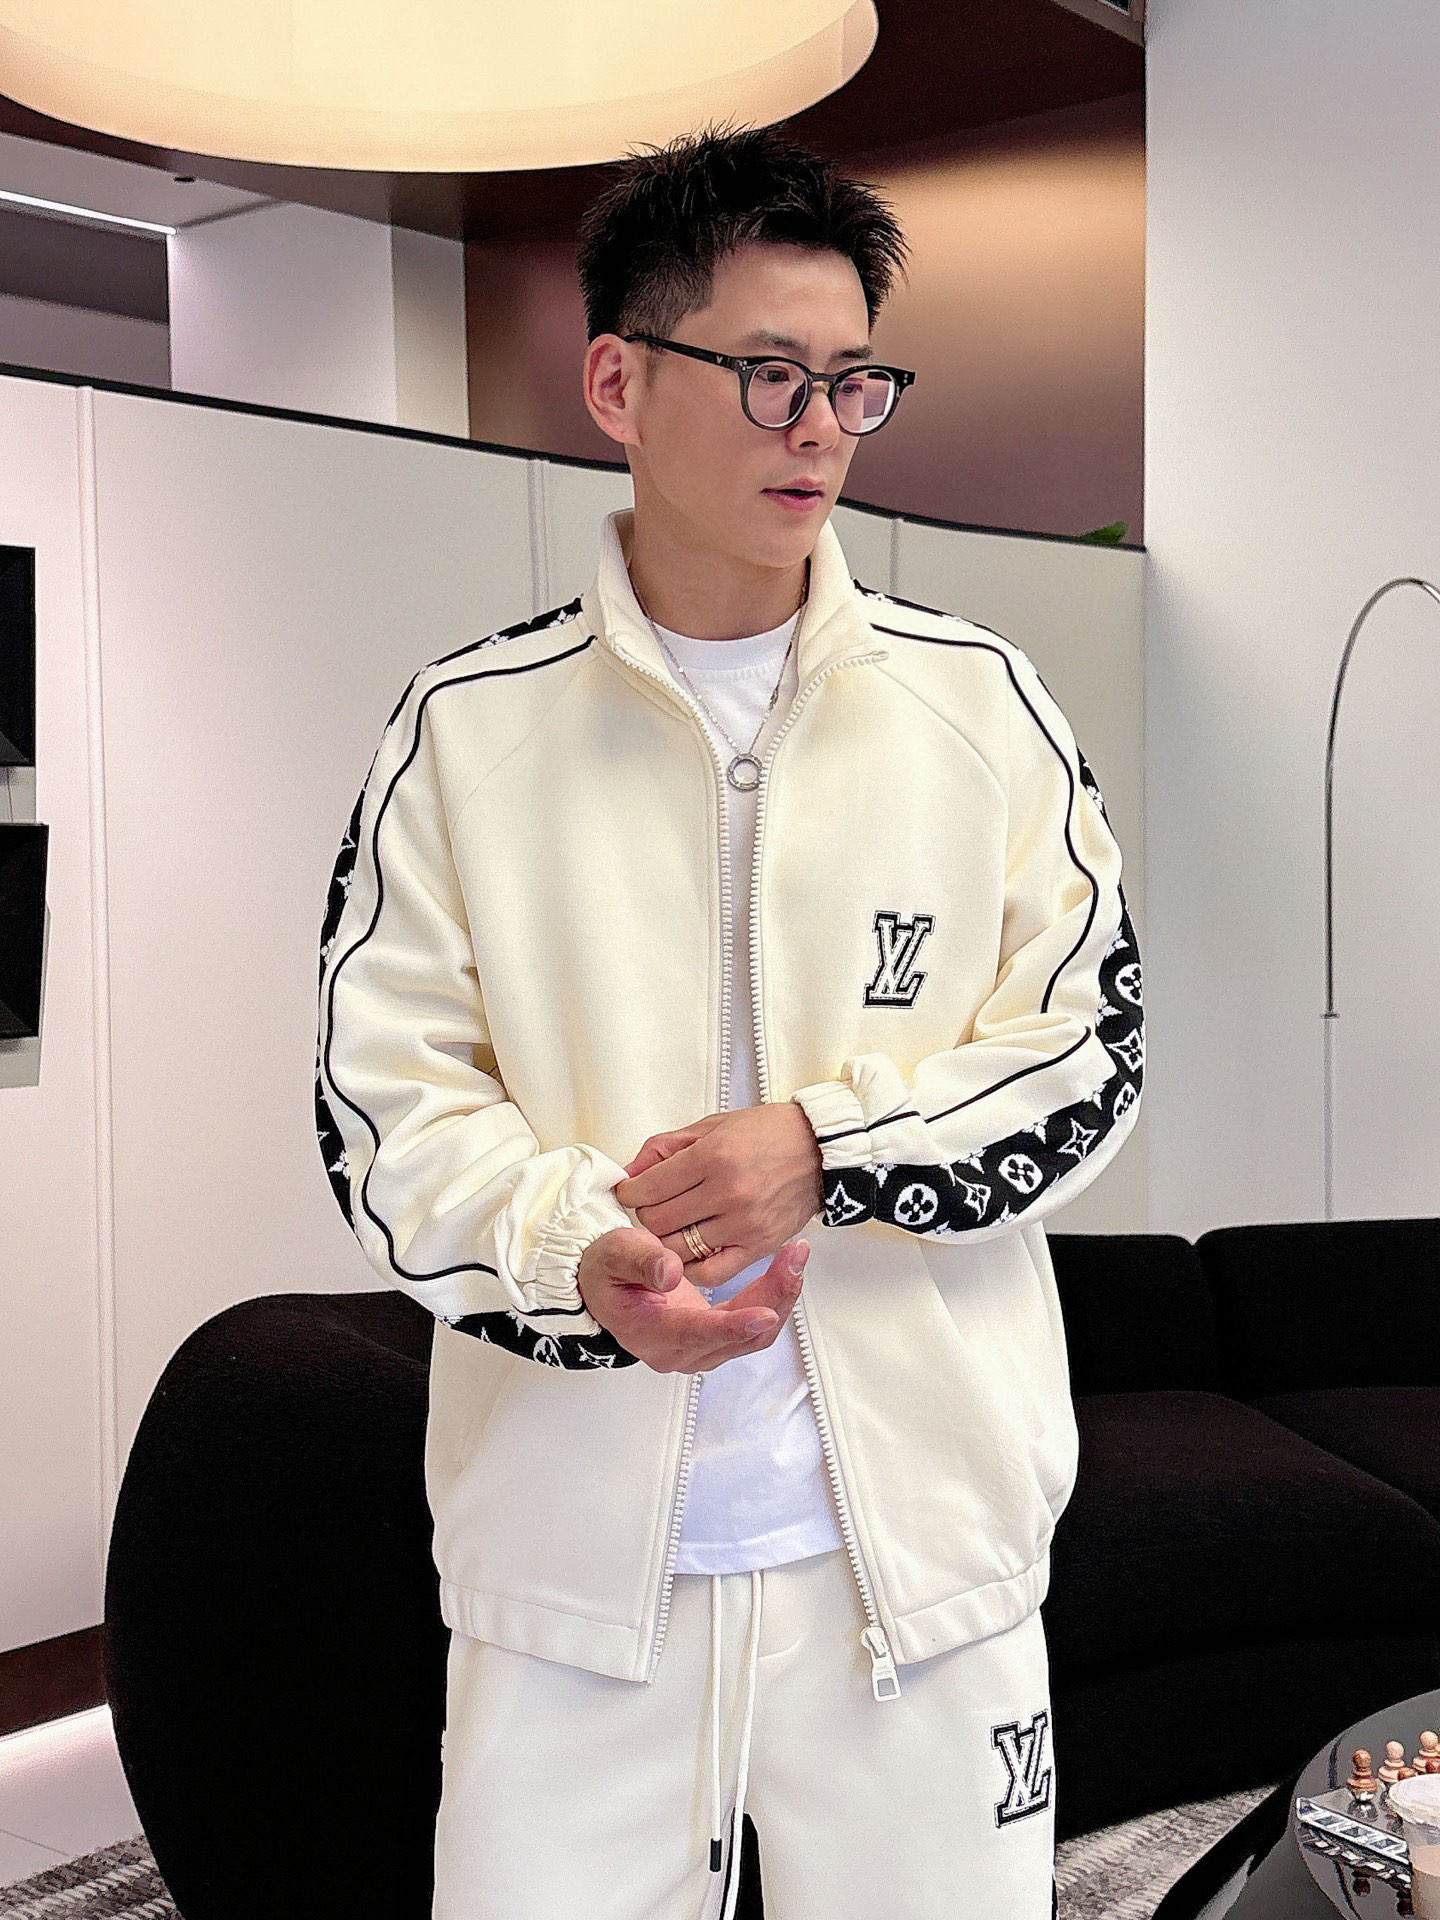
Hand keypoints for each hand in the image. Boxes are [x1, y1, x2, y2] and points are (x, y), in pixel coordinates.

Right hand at [577, 1227, 808, 1374]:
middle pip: (738, 1337)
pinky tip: (785, 1272)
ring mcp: (699, 1349)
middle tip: (795, 1259)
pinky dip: (772, 1300)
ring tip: (797, 1259)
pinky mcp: (714, 1339)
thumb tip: (670, 1272)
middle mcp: (678, 1352)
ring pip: (753, 1336)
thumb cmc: (607, 1269)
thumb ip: (642, 1261)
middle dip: (774, 1298)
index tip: (765, 1313)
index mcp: (651, 1334)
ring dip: (780, 1299)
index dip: (734, 1325)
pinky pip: (752, 1328)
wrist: (604, 1283)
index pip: (698, 1333)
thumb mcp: (615, 1254)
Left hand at [612, 1101, 823, 1290]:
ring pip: (678, 1247)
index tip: (633, 1190)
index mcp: (713, 1156)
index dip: (630, 1191)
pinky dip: (692, 1265)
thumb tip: (631, 1171)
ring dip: (667, 1239)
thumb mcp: (713, 1126)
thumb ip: (666, 1147)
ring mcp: (744, 1223)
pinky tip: (694, 1249)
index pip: (648, 1187)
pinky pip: (710, 1272)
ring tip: (677, 1224)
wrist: (821, 1149)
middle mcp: (728, 1192)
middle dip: (648, 1212)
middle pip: (657, 1220)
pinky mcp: (760, 1246)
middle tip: (657, 1204)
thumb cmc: (770, 1133)